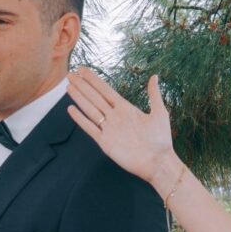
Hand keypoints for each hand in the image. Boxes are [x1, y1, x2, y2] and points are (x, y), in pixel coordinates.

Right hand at [66, 67, 182, 192]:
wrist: (158, 162)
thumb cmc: (161, 139)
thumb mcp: (159, 113)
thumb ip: (154, 94)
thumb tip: (155, 76)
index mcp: (125, 108)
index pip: (105, 90)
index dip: (93, 79)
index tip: (83, 69)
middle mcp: (115, 117)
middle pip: (94, 97)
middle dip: (82, 85)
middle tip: (70, 74)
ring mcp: (109, 129)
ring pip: (90, 109)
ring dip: (79, 98)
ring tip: (69, 86)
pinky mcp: (105, 143)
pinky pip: (90, 128)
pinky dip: (80, 119)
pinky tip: (72, 109)